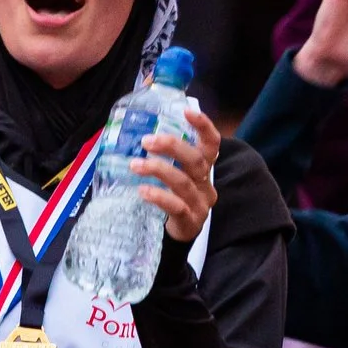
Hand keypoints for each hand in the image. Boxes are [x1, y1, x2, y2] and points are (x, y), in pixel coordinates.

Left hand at [134, 107, 221, 243]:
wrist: (176, 236)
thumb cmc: (173, 198)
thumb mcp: (174, 176)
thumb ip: (164, 158)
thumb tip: (136, 136)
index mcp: (204, 169)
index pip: (212, 144)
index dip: (203, 126)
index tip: (187, 111)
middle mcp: (206, 184)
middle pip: (196, 161)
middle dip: (172, 147)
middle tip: (146, 140)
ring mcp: (200, 204)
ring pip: (183, 183)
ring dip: (158, 170)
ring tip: (135, 165)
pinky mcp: (190, 222)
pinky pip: (176, 206)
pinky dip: (159, 196)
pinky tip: (142, 190)